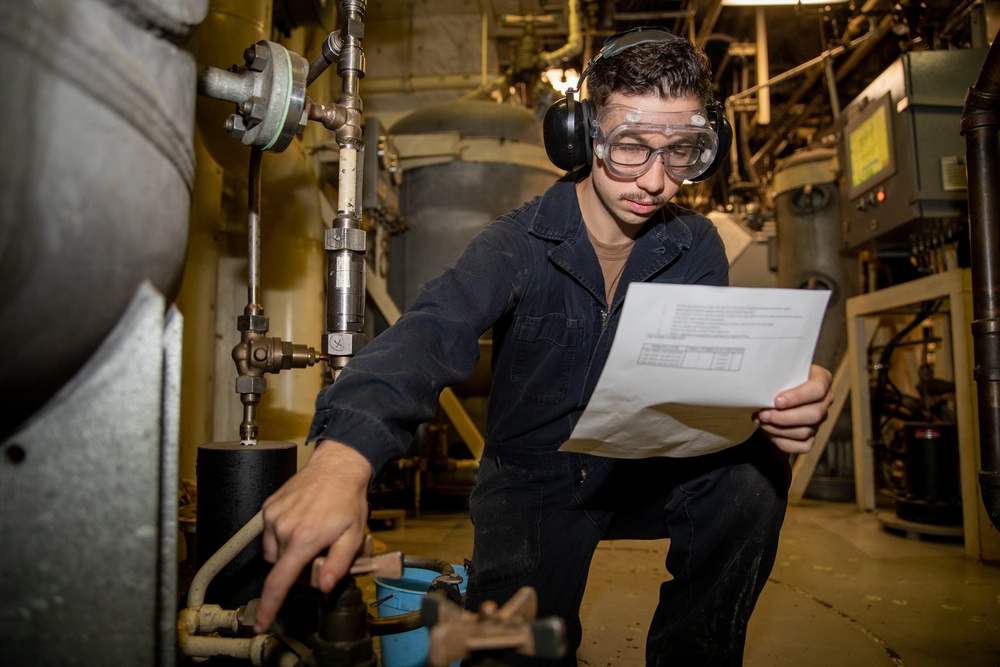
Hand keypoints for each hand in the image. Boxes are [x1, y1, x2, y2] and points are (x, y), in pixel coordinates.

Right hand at [254, 440, 371, 632]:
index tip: (260, 624)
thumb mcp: (353, 536)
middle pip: (279, 568)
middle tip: (317, 554)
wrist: (337, 468)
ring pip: (272, 552)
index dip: (269, 607)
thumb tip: (324, 587)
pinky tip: (300, 522)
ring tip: (309, 535)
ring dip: (287, 552)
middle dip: (295, 570)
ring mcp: (273, 516)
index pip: (279, 582)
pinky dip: (282, 535)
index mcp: (304, 539)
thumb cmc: (347, 501)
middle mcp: (283, 528)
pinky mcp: (268, 507)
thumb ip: (338, 564)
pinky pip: (269, 533)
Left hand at [754, 364, 832, 453]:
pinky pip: (803, 446)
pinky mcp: (812, 436)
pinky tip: (769, 433)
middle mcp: (825, 401)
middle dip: (784, 417)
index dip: (798, 397)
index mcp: (822, 379)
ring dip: (778, 429)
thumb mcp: (778, 369)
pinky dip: (783, 442)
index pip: (817, 389)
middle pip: (814, 415)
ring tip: (760, 421)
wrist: (773, 391)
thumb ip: (775, 372)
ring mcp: (820, 420)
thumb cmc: (777, 377)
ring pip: (805, 431)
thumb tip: (758, 377)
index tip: (776, 401)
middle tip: (763, 414)